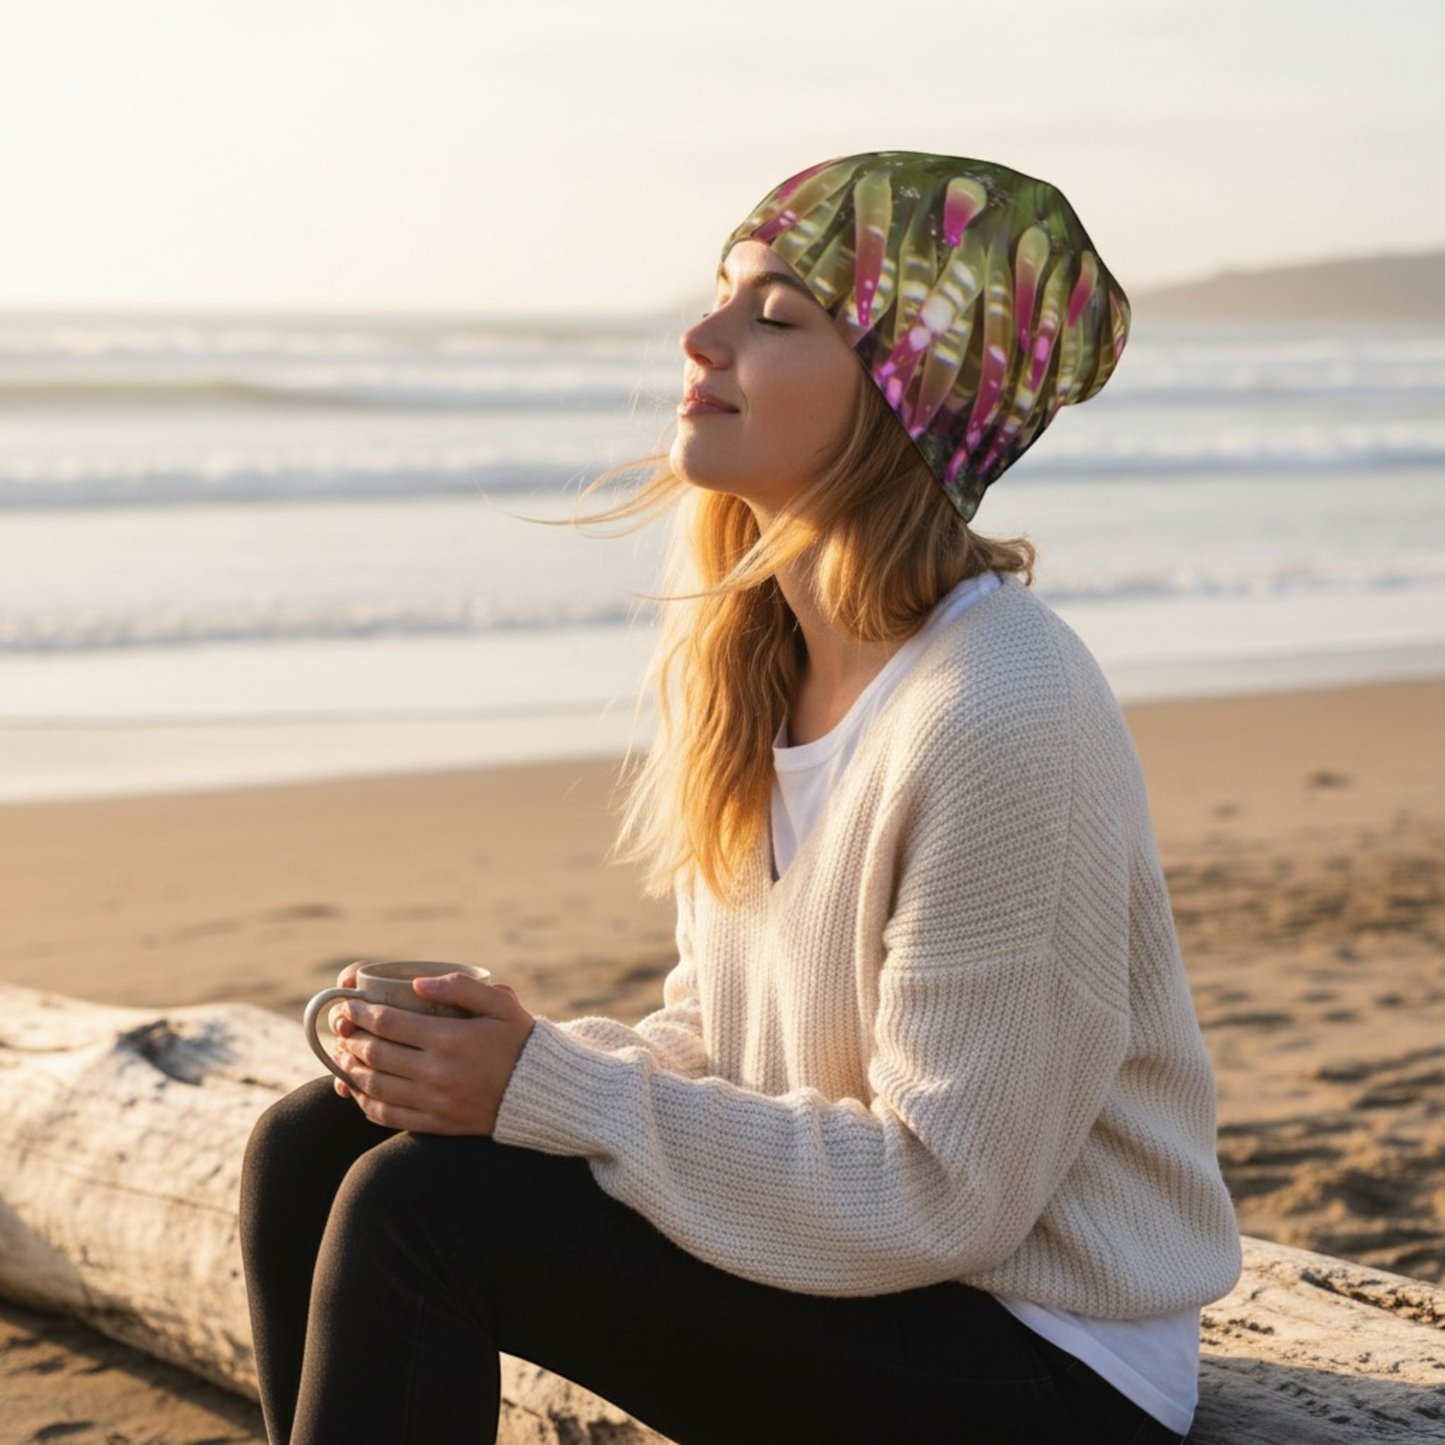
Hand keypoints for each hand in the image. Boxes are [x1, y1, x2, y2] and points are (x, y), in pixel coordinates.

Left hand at [331, 972, 534, 1134]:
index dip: (361, 1013)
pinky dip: (364, 1101)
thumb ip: (460, 987)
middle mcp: (437, 1072)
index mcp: (450, 1039)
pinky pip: (386, 1115)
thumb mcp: (501, 1004)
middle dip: (350, 1037)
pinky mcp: (434, 1124)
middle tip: (341, 1027)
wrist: (540, 1094)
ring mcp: (433, 1102)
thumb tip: (416, 984)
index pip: (389, 1023)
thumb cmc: (519, 1041)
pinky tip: (357, 1088)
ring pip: (374, 1086)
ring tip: (341, 1054)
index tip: (349, 1005)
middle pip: (375, 1054)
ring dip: (350, 1068)